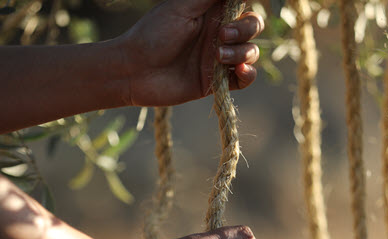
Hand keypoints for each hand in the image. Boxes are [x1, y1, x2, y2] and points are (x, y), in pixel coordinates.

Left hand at [118, 0, 263, 106]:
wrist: (135, 71)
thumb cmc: (153, 34)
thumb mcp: (184, 6)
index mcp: (212, 11)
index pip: (242, 3)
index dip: (248, 3)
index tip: (245, 5)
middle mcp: (218, 33)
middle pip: (252, 26)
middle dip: (245, 29)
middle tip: (222, 35)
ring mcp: (219, 58)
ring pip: (250, 52)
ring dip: (242, 53)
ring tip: (218, 56)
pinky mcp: (216, 82)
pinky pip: (244, 79)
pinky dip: (248, 75)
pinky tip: (239, 71)